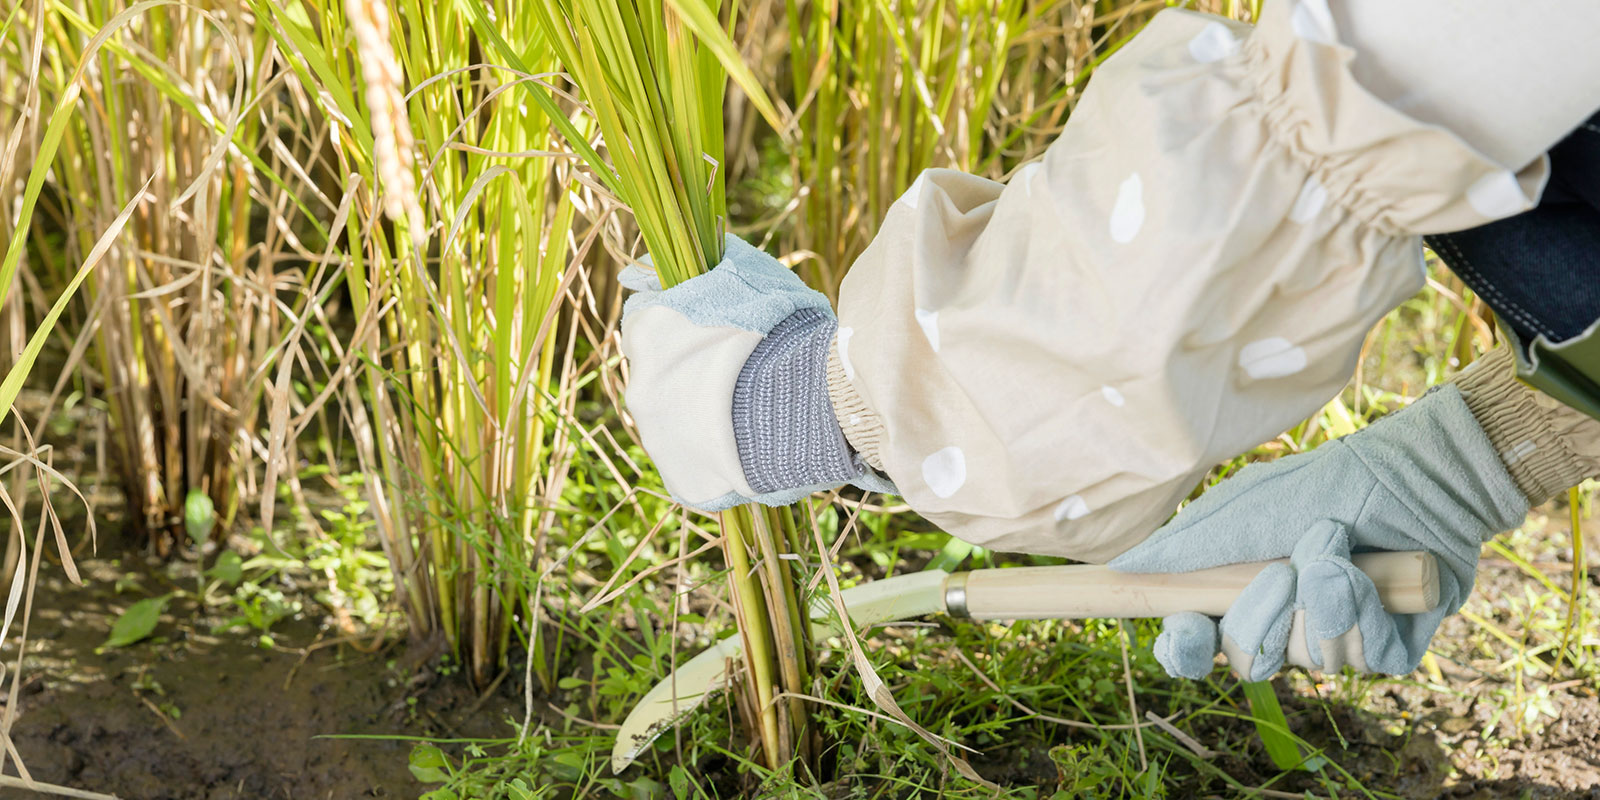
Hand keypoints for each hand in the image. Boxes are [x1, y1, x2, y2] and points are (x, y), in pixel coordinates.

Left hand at [619, 235, 890, 511]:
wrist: (813, 400)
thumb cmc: (785, 330)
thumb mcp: (752, 274)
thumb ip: (717, 262)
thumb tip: (705, 238)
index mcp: (648, 331)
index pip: (645, 319)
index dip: (680, 324)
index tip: (708, 332)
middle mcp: (640, 383)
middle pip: (659, 373)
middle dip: (690, 371)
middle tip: (735, 374)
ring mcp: (656, 435)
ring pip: (673, 419)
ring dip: (700, 414)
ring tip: (748, 413)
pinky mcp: (679, 474)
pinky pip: (689, 462)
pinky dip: (711, 455)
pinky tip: (745, 447)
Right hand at [1109, 385, 1527, 679]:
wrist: (1421, 476)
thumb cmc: (1331, 483)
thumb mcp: (1249, 505)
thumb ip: (1190, 541)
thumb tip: (1124, 564)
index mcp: (1241, 593)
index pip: (1197, 645)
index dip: (1184, 650)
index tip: (1184, 628)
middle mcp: (1284, 624)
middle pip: (1245, 660)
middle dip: (1260, 612)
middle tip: (1279, 570)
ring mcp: (1334, 639)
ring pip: (1305, 660)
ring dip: (1317, 597)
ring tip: (1336, 547)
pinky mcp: (1387, 651)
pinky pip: (1359, 659)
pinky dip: (1360, 609)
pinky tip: (1370, 573)